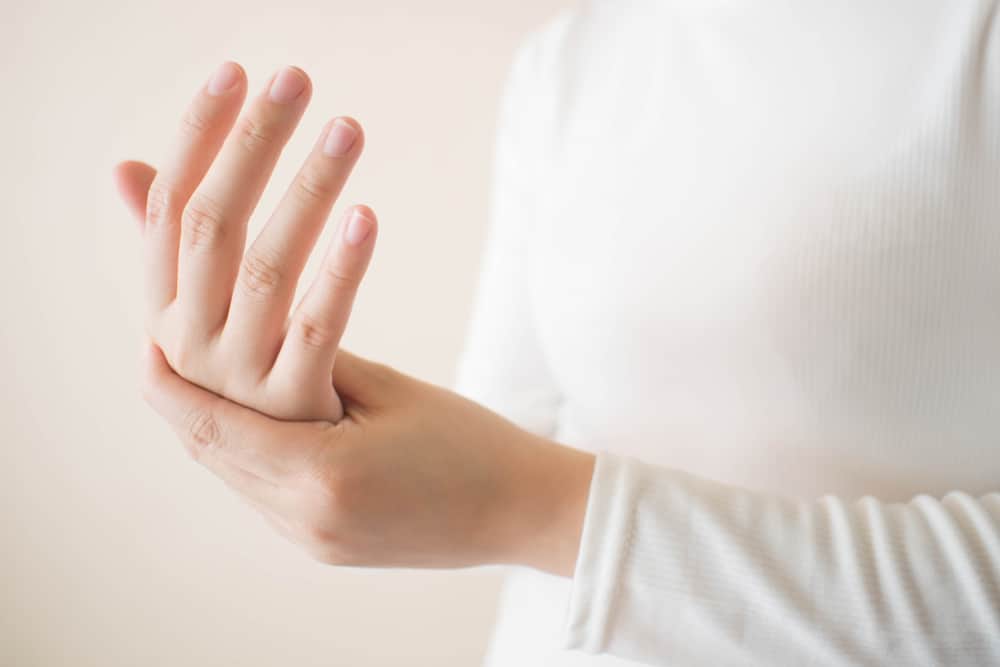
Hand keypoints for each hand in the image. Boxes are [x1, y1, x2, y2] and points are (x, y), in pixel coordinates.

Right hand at [114, 62, 372, 421]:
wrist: (377, 502)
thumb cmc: (308, 400)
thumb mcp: (236, 331)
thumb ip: (189, 259)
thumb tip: (128, 169)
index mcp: (173, 329)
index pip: (169, 217)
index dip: (196, 140)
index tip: (233, 73)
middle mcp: (192, 362)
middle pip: (210, 231)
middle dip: (249, 145)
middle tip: (294, 76)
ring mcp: (244, 398)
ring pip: (264, 270)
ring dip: (306, 189)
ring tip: (347, 127)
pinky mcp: (304, 426)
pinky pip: (316, 332)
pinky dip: (340, 268)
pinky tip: (366, 213)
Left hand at [139, 339, 595, 574]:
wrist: (526, 511)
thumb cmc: (474, 443)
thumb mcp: (392, 392)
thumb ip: (318, 365)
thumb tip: (264, 330)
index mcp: (322, 474)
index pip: (213, 425)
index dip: (169, 382)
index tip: (143, 338)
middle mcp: (306, 519)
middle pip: (212, 454)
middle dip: (180, 402)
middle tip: (159, 348)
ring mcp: (314, 541)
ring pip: (234, 477)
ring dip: (212, 429)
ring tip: (198, 380)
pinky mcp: (328, 548)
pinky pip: (264, 496)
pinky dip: (248, 454)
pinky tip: (254, 423)